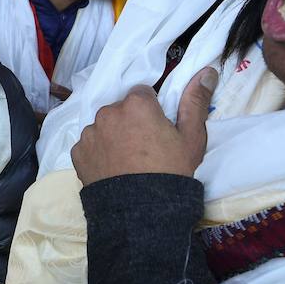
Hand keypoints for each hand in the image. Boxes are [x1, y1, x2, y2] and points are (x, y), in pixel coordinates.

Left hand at [71, 66, 216, 184]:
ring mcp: (90, 133)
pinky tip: (111, 169)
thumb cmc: (170, 171)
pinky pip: (89, 145)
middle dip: (130, 121)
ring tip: (127, 161)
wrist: (141, 211)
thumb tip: (207, 72)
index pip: (143, 94)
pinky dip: (98, 152)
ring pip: (103, 126)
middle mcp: (108, 112)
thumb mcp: (191, 137)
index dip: (152, 110)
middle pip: (121, 109)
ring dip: (112, 135)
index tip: (158, 129)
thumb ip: (196, 101)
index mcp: (136, 104)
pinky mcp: (77, 153)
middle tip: (144, 147)